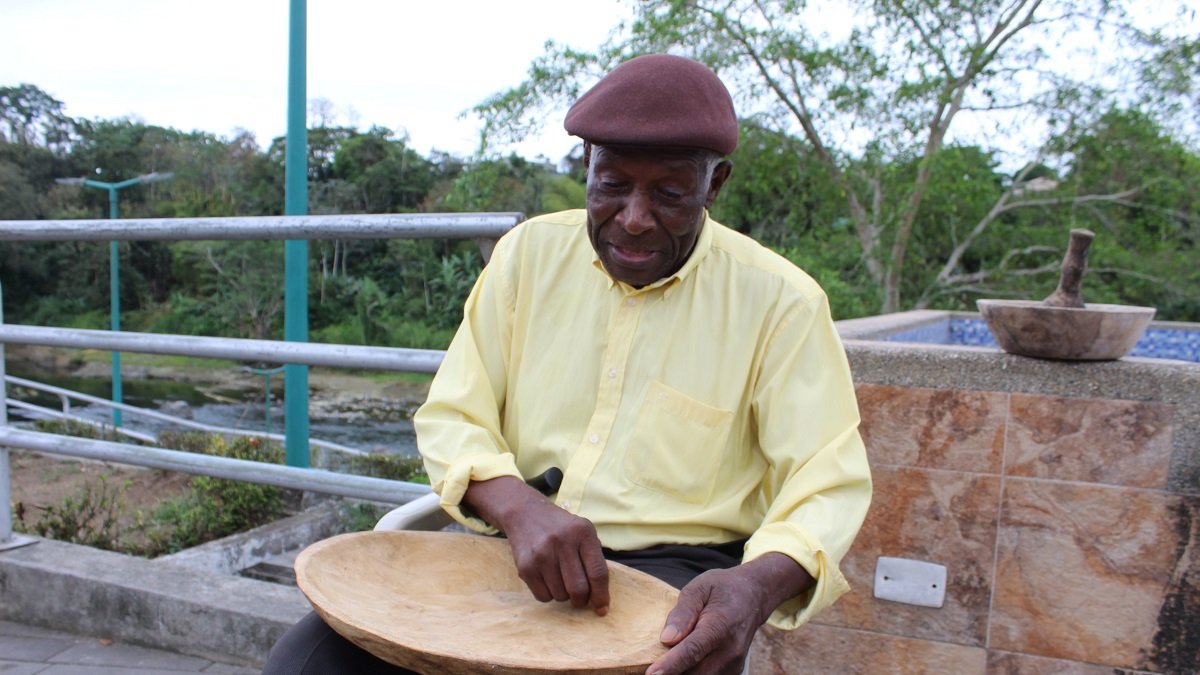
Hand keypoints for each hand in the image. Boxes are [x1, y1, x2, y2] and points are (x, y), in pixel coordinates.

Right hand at [463, 476, 609, 614]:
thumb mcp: (583, 531)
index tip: (602, 609)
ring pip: (560, 595)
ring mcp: (542, 554)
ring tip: (560, 579)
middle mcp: (562, 542)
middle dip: (581, 600)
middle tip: (580, 598)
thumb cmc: (561, 528)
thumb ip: (594, 559)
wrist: (525, 513)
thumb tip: (601, 598)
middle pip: (578, 589)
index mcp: (583, 532)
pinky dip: (548, 594)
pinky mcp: (525, 566)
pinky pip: (543, 596)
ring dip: (563, 595)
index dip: (602, 595)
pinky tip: (547, 578)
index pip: (598, 572)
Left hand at [647, 553, 812, 674]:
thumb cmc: (722, 588)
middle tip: (650, 671)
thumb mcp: (699, 587)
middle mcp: (730, 649)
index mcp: (720, 625)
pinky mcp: (733, 671)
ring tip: (663, 666)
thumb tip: (667, 638)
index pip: (692, 650)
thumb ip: (683, 612)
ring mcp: (734, 663)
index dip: (671, 665)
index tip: (651, 674)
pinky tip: (679, 667)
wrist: (754, 595)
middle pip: (696, 672)